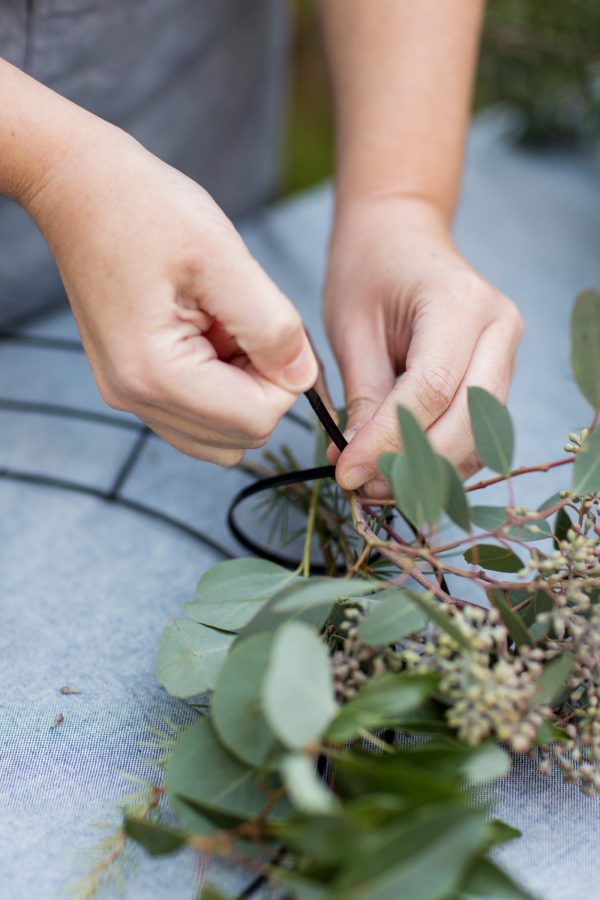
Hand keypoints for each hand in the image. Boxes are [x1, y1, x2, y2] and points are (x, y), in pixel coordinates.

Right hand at [25, 124, 317, 464]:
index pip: (258, 419)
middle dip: (265, 385)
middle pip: (241, 436)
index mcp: (156, 374)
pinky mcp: (131, 383)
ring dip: (243, 389)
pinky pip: (196, 417)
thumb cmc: (146, 208)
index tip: (276, 325)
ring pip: (221, 436)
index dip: (286, 378)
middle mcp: (136, 398)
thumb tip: (303, 377)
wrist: (79, 187)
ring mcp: (129, 395)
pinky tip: (209, 334)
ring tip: (225, 326)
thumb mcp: (223, 256)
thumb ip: (271, 324)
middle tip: (250, 321)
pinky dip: (219, 387)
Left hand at [323, 196, 522, 491]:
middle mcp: (499, 330)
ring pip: (479, 437)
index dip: (389, 441)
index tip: (346, 472)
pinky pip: (477, 433)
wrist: (399, 235)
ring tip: (373, 483)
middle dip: (412, 465)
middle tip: (359, 487)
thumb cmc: (368, 268)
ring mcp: (505, 354)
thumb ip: (362, 394)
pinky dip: (441, 460)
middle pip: (467, 422)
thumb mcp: (352, 326)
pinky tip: (399, 470)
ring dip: (428, 472)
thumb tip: (357, 462)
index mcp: (462, 303)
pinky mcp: (497, 376)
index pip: (432, 391)